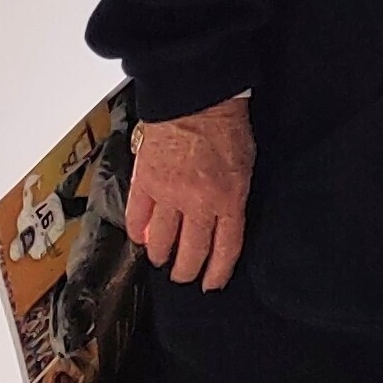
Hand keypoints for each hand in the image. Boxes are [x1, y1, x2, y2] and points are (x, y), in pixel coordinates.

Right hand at [127, 96, 253, 288]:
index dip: (217, 272)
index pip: (225, 249)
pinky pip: (136, 218)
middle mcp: (198, 204)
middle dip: (187, 271)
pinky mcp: (144, 183)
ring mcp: (168, 195)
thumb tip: (223, 221)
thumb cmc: (227, 126)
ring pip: (159, 242)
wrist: (197, 97)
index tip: (211, 284)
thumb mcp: (246, 165)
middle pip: (191, 252)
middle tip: (184, 275)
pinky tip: (140, 237)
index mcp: (230, 199)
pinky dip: (137, 232)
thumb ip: (234, 197)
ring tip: (161, 258)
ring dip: (160, 255)